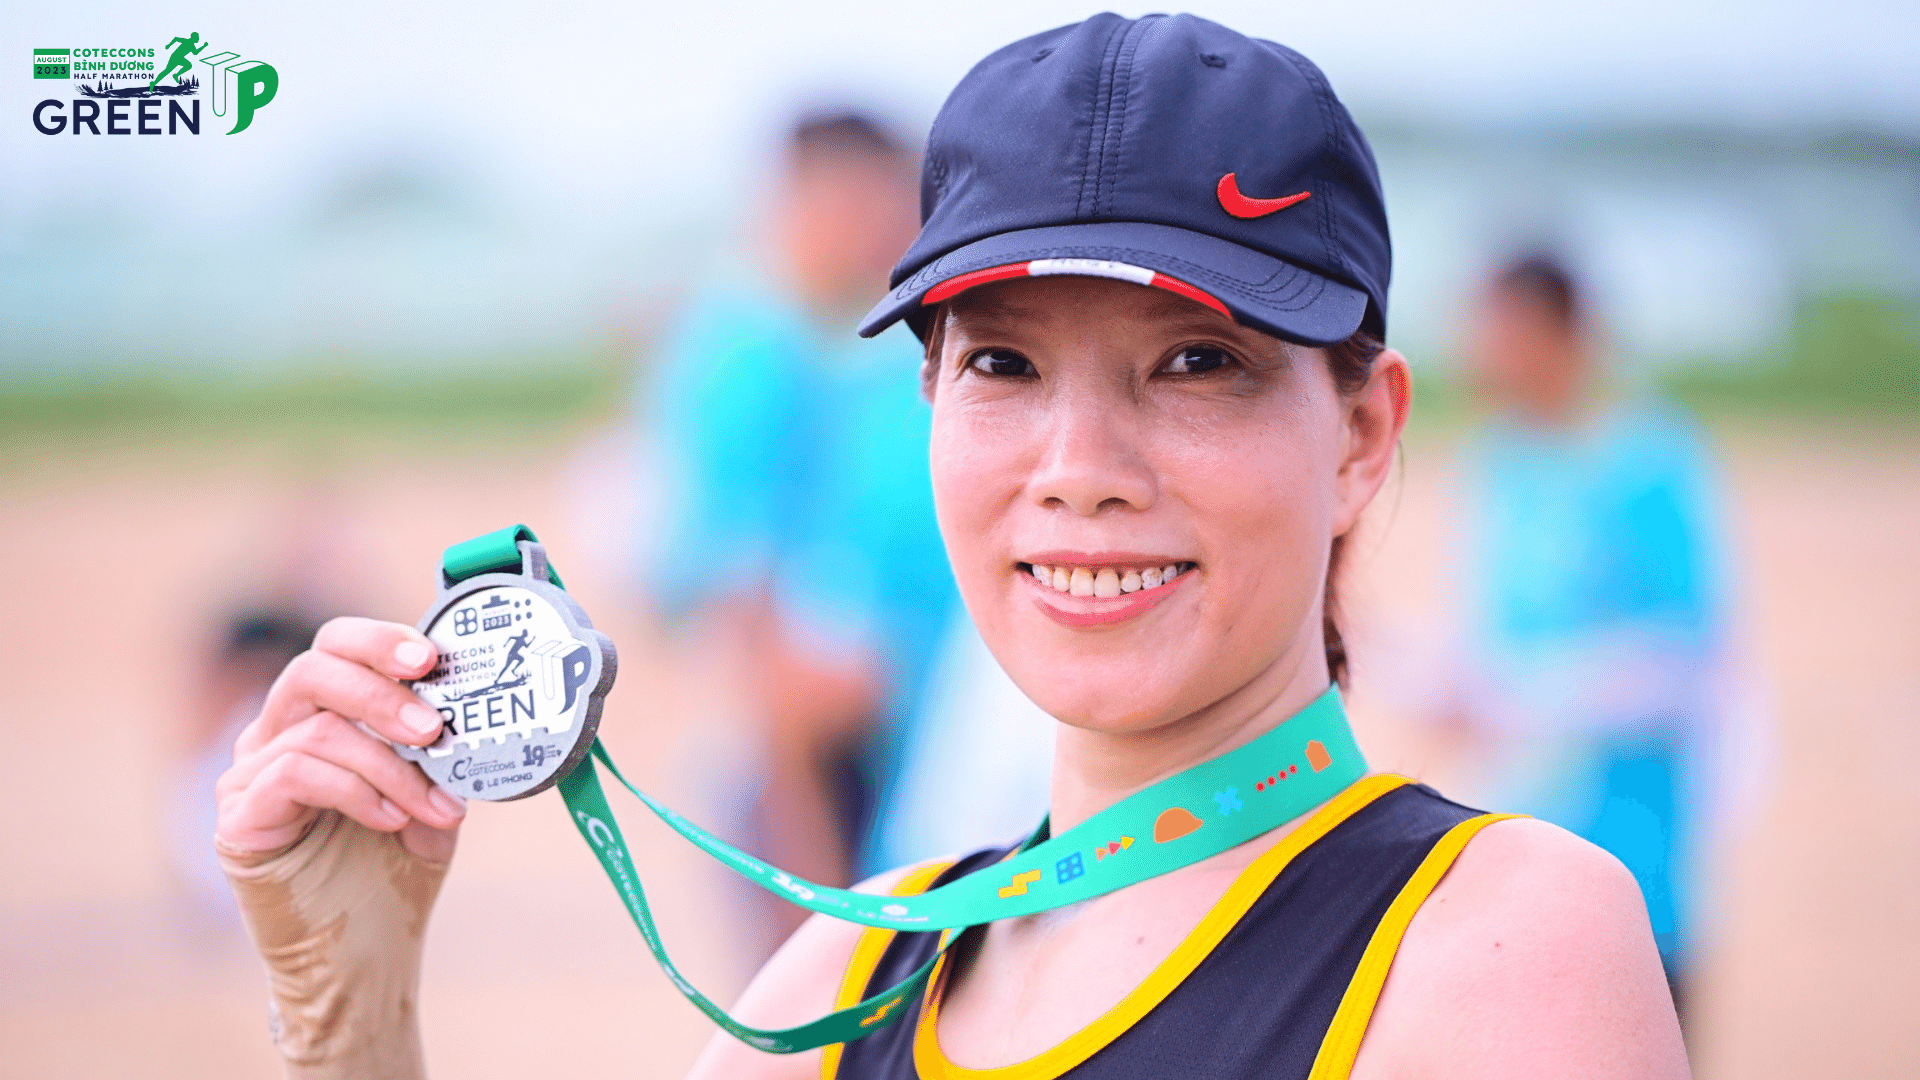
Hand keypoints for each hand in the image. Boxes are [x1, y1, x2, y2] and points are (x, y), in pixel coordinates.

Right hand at [216, 616, 466, 860]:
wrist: (359, 949)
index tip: (430, 659)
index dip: (379, 641)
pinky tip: (390, 820)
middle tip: (432, 729)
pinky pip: (293, 775)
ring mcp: (250, 772)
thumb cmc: (390, 868)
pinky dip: (354, 792)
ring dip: (389, 767)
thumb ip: (440, 763)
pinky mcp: (239, 816)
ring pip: (318, 731)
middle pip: (313, 669)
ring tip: (434, 805)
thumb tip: (473, 723)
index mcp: (321, 713)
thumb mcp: (430, 806)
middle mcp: (277, 731)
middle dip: (381, 693)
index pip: (336, 647)